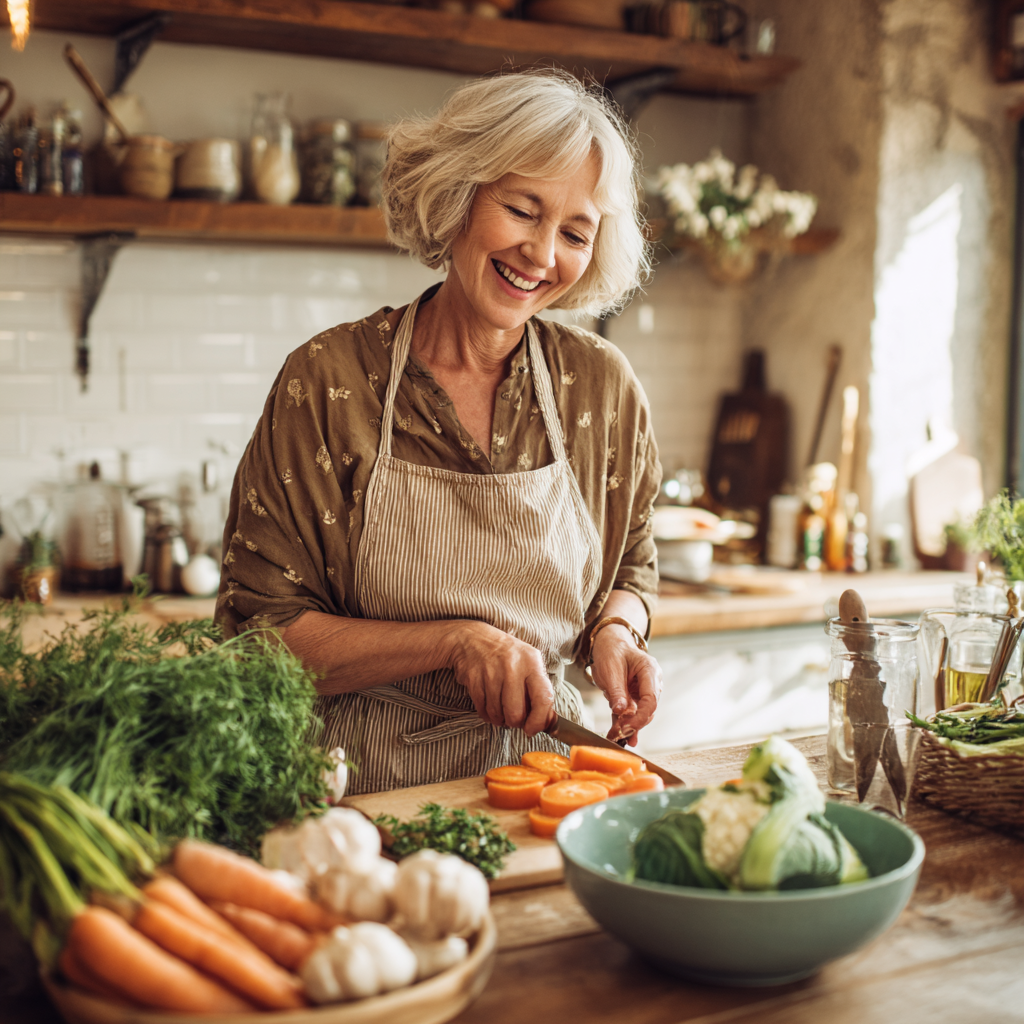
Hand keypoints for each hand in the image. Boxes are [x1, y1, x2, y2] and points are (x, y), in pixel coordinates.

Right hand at [443, 621, 555, 735]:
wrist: (472, 638)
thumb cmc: (505, 653)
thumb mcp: (528, 662)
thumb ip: (540, 690)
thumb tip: (548, 721)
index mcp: (532, 662)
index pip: (543, 698)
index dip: (539, 721)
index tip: (533, 729)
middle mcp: (512, 666)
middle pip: (516, 713)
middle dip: (515, 722)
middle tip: (514, 717)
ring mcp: (491, 673)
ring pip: (498, 714)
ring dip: (499, 718)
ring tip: (500, 707)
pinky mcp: (474, 679)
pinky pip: (482, 710)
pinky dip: (487, 714)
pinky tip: (489, 705)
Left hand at [588, 626, 661, 746]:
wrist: (608, 641)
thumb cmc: (611, 649)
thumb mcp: (611, 669)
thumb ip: (617, 691)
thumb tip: (622, 713)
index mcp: (650, 671)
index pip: (651, 699)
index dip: (641, 716)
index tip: (628, 727)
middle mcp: (651, 682)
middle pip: (647, 709)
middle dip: (634, 724)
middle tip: (618, 734)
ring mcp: (643, 690)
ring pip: (639, 713)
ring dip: (628, 726)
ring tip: (615, 737)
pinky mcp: (633, 696)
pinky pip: (630, 712)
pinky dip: (623, 722)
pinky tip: (618, 735)